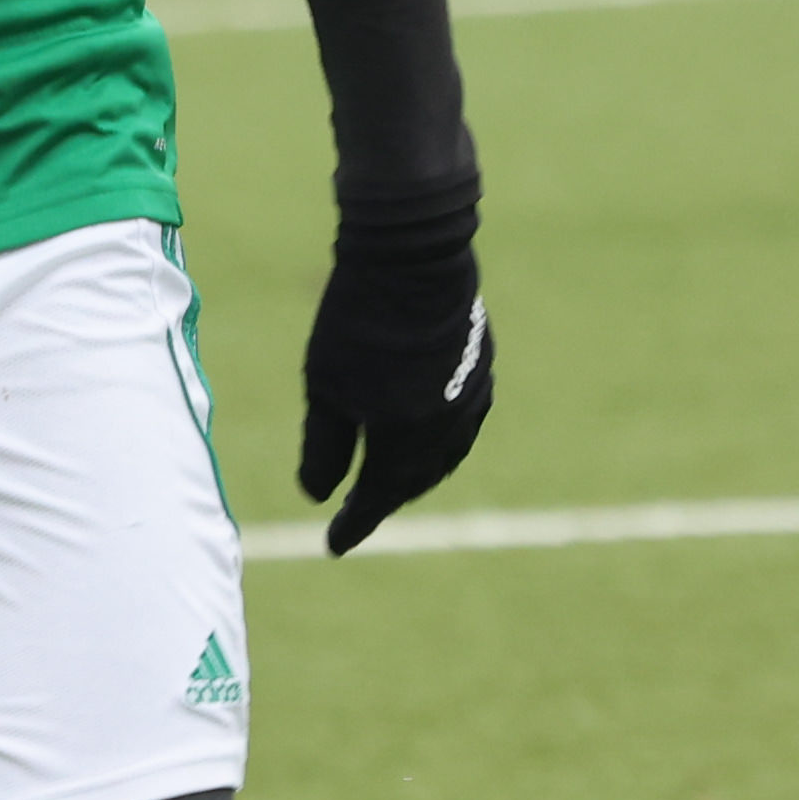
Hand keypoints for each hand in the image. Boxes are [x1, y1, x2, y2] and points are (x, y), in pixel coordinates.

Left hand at [299, 238, 493, 556]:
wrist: (413, 254)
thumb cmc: (358, 321)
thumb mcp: (325, 388)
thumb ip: (323, 448)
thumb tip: (317, 496)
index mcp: (407, 440)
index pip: (378, 498)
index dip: (354, 524)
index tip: (332, 546)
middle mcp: (449, 428)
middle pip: (415, 481)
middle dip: (385, 499)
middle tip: (357, 512)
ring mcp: (472, 395)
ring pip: (446, 453)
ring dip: (416, 473)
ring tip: (390, 481)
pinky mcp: (481, 364)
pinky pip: (463, 422)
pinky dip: (438, 440)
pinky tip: (426, 433)